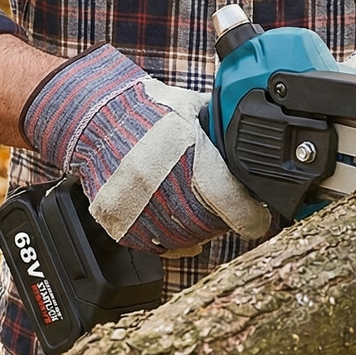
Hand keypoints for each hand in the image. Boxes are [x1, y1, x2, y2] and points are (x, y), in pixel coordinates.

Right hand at [22, 46, 270, 251]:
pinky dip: (171, 241)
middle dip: (225, 222)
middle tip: (230, 212)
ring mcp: (134, 204)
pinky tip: (179, 228)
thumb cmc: (150, 110)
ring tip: (203, 216)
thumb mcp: (194, 109)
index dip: (252, 217)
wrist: (96, 115)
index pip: (230, 201)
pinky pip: (153, 245)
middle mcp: (158, 181)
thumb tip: (254, 144)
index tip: (258, 218)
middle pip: (208, 225)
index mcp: (185, 152)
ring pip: (182, 239)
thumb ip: (224, 129)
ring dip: (199, 233)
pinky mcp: (116, 219)